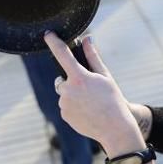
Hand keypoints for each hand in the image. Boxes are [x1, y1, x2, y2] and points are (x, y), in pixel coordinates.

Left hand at [44, 32, 144, 154]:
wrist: (114, 128)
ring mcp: (64, 104)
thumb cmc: (113, 100)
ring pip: (64, 93)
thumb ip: (93, 57)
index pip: (62, 54)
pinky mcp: (64, 115)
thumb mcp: (105, 76)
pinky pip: (66, 106)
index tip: (48, 35)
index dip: (54, 42)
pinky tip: (87, 111)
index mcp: (79, 77)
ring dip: (73, 95)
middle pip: (62, 79)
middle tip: (88, 89)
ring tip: (90, 103)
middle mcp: (68, 90)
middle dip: (71, 81)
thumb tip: (87, 39)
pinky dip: (74, 106)